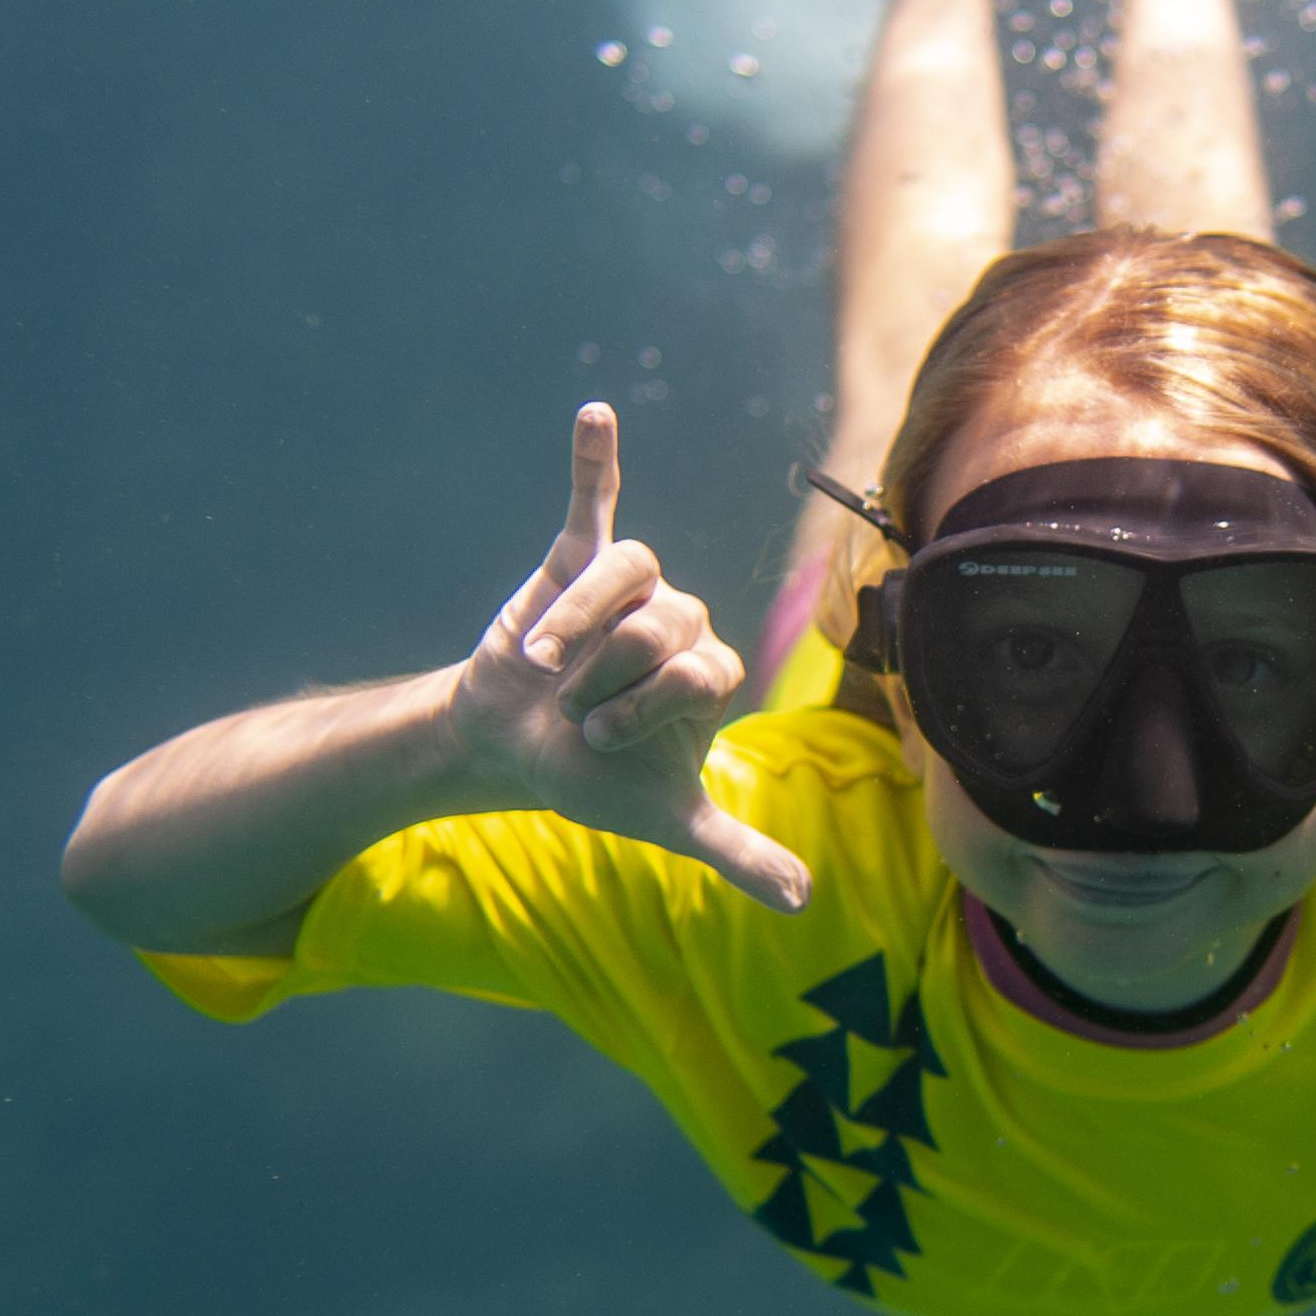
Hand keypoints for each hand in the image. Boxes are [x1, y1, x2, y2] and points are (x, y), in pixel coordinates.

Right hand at [451, 404, 811, 912]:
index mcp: (711, 669)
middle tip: (575, 710)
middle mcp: (681, 618)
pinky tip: (595, 415)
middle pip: (663, 619)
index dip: (647, 704)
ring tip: (543, 662)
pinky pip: (592, 501)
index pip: (703, 665)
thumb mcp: (666, 821)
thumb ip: (736, 850)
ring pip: (623, 574)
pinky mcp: (575, 559)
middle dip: (609, 676)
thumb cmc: (595, 779)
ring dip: (577, 620)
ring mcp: (629, 587)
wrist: (512, 750)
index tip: (601, 741)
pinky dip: (593, 459)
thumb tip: (804, 901)